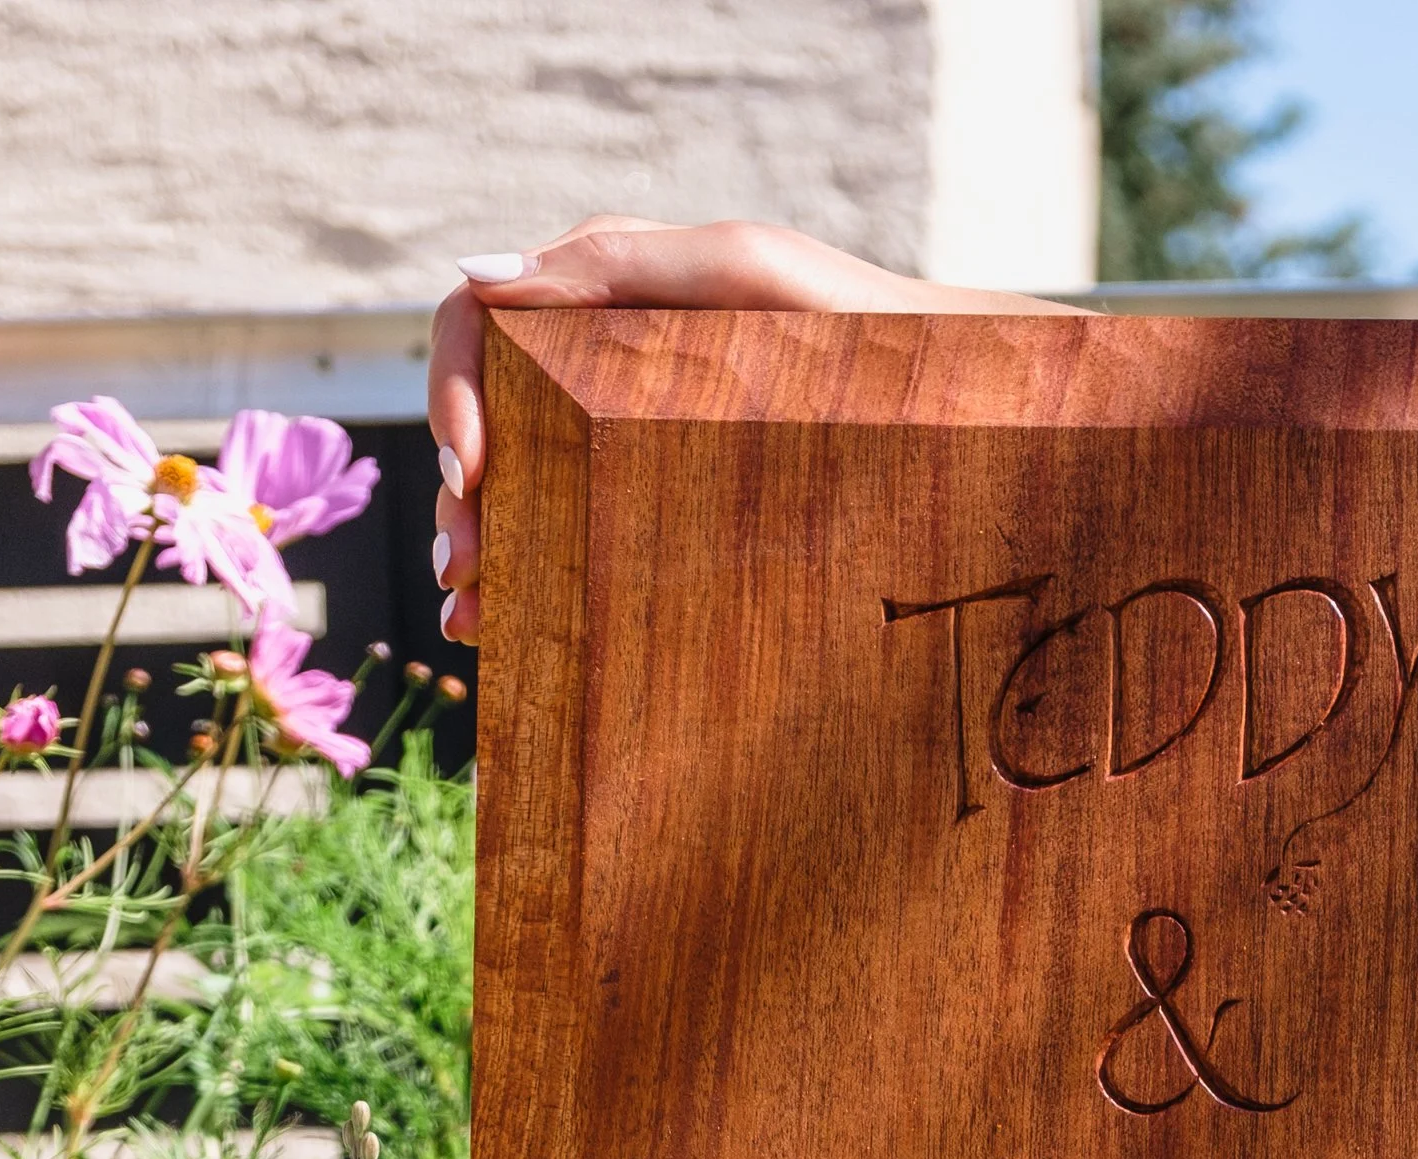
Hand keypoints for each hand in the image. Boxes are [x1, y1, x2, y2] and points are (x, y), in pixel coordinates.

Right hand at [427, 219, 1054, 641]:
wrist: (963, 411)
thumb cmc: (867, 331)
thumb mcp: (750, 276)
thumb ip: (623, 264)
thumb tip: (480, 276)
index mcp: (609, 301)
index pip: (480, 324)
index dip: (454, 393)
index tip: (474, 473)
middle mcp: (603, 369)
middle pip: (484, 420)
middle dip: (460, 495)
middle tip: (464, 568)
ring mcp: (628, 443)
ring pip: (513, 489)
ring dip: (478, 547)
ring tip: (475, 614)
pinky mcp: (660, 506)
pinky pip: (566, 537)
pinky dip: (521, 583)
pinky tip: (497, 635)